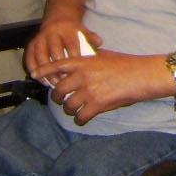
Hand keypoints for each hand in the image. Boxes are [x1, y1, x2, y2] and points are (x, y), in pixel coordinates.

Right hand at [23, 19, 101, 77]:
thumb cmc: (73, 31)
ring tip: (54, 84)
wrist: (58, 19)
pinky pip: (30, 58)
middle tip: (65, 81)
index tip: (77, 70)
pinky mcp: (32, 44)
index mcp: (67, 29)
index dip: (73, 57)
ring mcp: (41, 38)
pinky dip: (34, 70)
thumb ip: (91, 37)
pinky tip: (42, 80)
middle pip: (54, 50)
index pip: (70, 43)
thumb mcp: (83, 31)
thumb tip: (99, 42)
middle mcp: (52, 32)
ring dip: (46, 71)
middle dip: (59, 67)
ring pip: (40, 55)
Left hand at [28, 51, 155, 125]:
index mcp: (83, 62)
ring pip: (68, 106)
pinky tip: (84, 118)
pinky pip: (81, 116)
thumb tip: (78, 61)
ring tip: (76, 109)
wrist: (142, 75)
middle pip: (58, 91)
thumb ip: (89, 59)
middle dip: (59, 98)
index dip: (43, 70)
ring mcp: (89, 90)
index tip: (33, 74)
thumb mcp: (104, 56)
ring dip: (71, 110)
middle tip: (63, 100)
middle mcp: (83, 76)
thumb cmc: (126, 65)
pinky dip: (81, 119)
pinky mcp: (97, 104)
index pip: (56, 65)